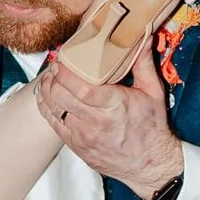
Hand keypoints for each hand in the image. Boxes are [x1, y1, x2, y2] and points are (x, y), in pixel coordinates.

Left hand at [36, 42, 184, 199]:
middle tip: (55, 65)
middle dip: (53, 77)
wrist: (149, 164)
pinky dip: (46, 107)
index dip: (66, 73)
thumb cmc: (151, 128)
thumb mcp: (153, 92)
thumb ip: (144, 63)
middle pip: (62, 96)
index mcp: (115, 106)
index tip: (63, 60)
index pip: (81, 89)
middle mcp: (96, 122)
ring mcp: (83, 136)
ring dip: (46, 90)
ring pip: (53, 109)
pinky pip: (53, 124)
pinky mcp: (75, 145)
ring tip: (50, 77)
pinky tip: (47, 95)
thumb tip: (143, 35)